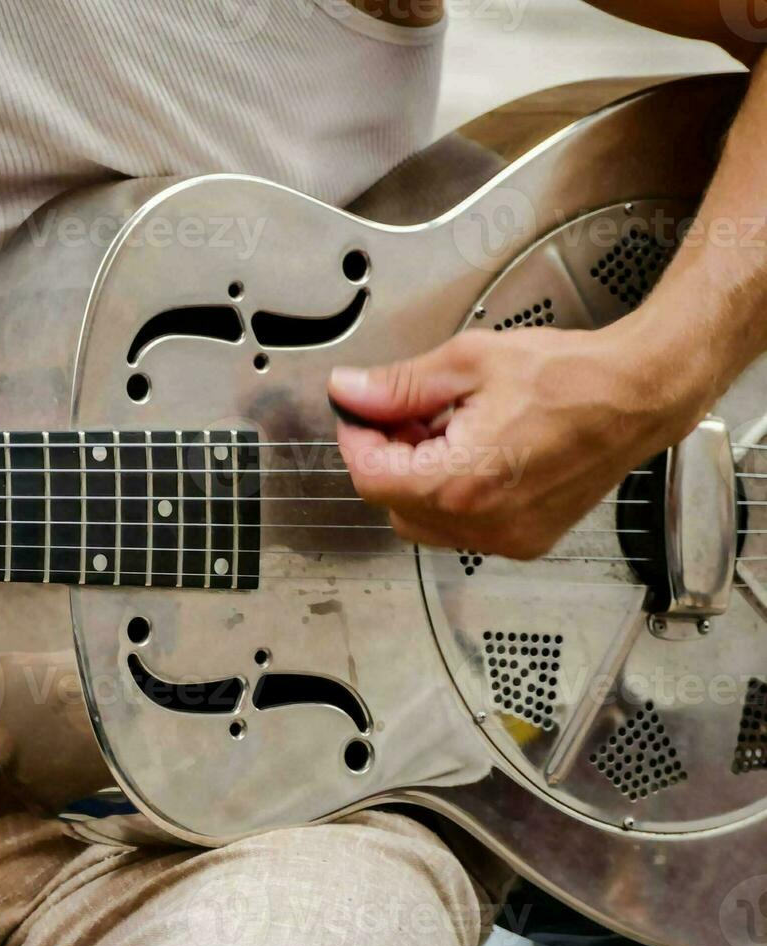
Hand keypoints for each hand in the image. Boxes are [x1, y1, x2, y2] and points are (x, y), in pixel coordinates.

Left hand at [329, 325, 706, 559]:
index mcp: (461, 481)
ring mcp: (508, 539)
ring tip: (449, 430)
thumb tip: (348, 392)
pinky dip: (454, 496)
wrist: (638, 395)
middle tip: (409, 414)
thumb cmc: (568, 376)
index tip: (361, 412)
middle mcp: (483, 524)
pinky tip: (477, 454)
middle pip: (393, 504)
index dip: (357, 440)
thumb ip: (398, 386)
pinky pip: (464, 530)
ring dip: (419, 480)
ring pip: (425, 522)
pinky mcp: (528, 541)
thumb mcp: (468, 363)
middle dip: (390, 458)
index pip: (370, 478)